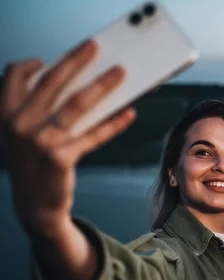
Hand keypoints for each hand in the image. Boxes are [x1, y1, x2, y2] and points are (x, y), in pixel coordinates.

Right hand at [0, 40, 135, 236]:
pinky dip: (114, 123)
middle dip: (76, 60)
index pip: (14, 76)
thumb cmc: (33, 165)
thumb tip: (76, 85)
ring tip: (120, 73)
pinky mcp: (61, 158)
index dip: (32, 64)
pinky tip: (129, 113)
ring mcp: (39, 141)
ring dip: (102, 85)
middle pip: (52, 81)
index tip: (50, 59)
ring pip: (77, 104)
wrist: (34, 206)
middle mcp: (18, 124)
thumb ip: (36, 111)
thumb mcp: (23, 135)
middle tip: (95, 47)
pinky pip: (94, 135)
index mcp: (4, 115)